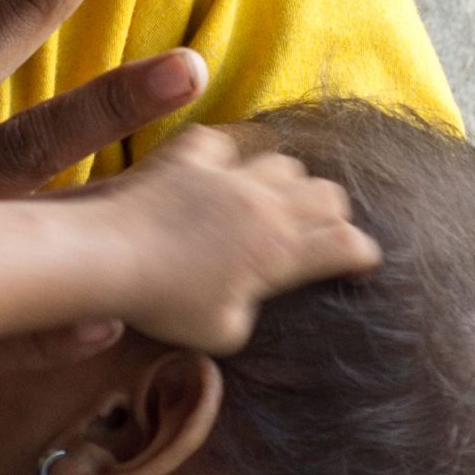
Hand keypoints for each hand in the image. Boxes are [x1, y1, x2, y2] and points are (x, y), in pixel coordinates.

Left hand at [91, 127, 382, 353]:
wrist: (111, 254)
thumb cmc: (166, 303)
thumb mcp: (222, 332)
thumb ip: (250, 312)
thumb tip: (249, 298)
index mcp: (281, 253)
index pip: (345, 244)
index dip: (362, 253)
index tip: (362, 261)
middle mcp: (266, 206)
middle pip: (327, 194)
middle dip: (333, 213)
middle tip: (322, 230)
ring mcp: (229, 176)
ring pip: (284, 162)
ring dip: (288, 182)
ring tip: (275, 199)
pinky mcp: (191, 158)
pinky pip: (221, 142)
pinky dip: (226, 155)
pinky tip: (218, 168)